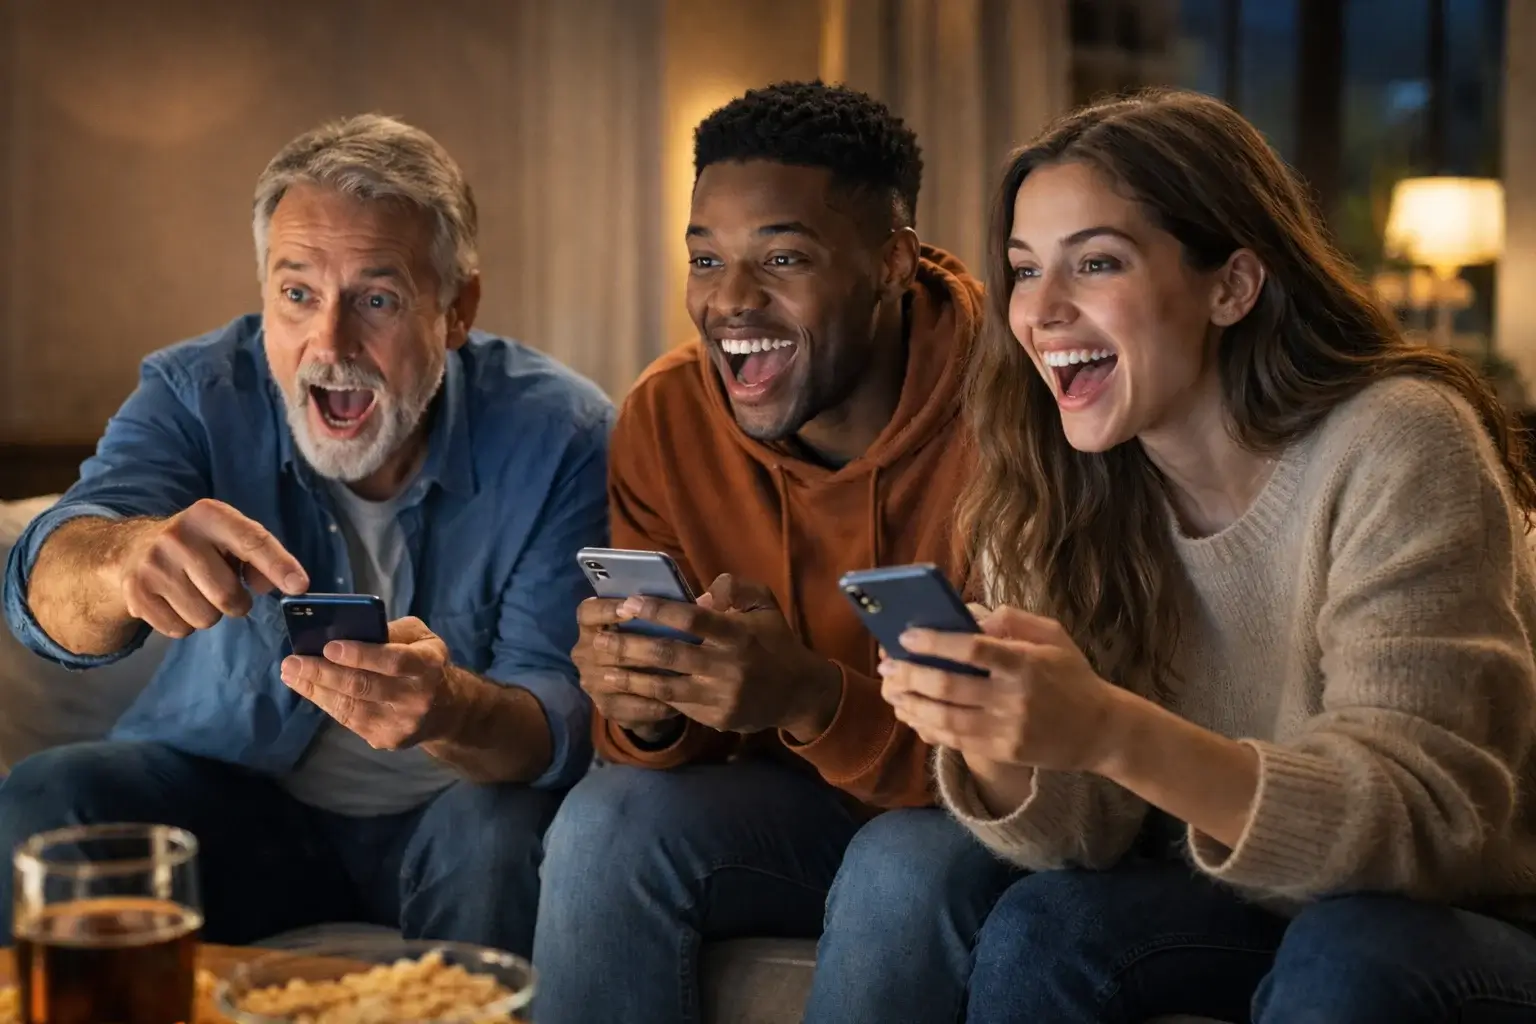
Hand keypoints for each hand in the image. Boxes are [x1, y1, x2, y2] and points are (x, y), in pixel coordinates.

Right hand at [116, 498, 308, 638]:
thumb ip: (259, 558)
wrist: (132, 549)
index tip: (300, 586)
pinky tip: (176, 601)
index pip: (252, 541)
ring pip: (205, 618)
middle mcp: (178, 537)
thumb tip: (274, 585)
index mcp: (209, 515)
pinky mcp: (136, 594)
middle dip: (237, 603)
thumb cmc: (198, 545)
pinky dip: (185, 624)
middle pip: (228, 595)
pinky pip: (180, 630)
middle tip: (225, 591)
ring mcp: (153, 566)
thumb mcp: (229, 539)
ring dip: (210, 614)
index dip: (278, 565)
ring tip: (197, 593)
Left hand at [280, 616, 460, 749]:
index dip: (360, 655)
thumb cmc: (426, 664)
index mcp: (428, 665)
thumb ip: (391, 631)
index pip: (393, 660)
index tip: (329, 647)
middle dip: (323, 673)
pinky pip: (349, 721)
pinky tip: (309, 689)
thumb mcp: (421, 638)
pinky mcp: (388, 739)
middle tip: (293, 662)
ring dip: (316, 689)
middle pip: (363, 686)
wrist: (448, 710)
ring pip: (350, 706)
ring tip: (291, 674)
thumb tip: (348, 628)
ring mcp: (401, 722)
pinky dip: (325, 702)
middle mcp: (417, 696)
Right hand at [573, 603, 684, 740]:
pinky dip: (653, 705)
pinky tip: (676, 704)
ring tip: (678, 675)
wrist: (643, 684)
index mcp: (591, 623)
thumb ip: (673, 608)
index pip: (588, 612)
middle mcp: (584, 651)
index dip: (607, 609)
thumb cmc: (653, 639)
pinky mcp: (606, 707)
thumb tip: (710, 599)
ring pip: (618, 677)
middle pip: (605, 646)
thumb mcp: (658, 621)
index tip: (630, 607)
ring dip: (648, 676)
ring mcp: (592, 681)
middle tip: (665, 644)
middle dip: (635, 644)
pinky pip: (631, 707)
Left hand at [579, 574, 842, 741]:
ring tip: (601, 670)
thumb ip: (736, 588)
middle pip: (669, 656)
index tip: (627, 603)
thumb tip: (703, 594)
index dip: (656, 610)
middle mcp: (728, 667)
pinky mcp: (716, 719)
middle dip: (629, 647)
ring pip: (665, 687)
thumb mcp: (765, 604)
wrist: (799, 693)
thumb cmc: (775, 641)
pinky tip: (626, 690)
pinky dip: (649, 698)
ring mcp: (721, 697)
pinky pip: (677, 707)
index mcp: (738, 634)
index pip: (691, 620)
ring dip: (630, 678)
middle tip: (599, 639)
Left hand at [879, 606, 1123, 773]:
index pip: (972, 650)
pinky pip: (956, 741)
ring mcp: (1007, 729)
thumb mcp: (1053, 635)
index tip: (907, 637)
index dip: (935, 643)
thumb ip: (1012, 620)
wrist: (1101, 731)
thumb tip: (968, 617)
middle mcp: (1014, 698)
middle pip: (949, 688)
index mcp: (1026, 663)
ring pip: (945, 719)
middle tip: (887, 666)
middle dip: (910, 675)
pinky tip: (912, 715)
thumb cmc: (1072, 675)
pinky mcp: (1003, 752)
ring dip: (911, 705)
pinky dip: (928, 728)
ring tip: (891, 692)